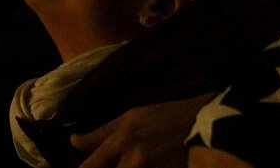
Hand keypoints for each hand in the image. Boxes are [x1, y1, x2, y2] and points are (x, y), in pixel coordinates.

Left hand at [71, 94, 213, 167]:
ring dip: (122, 165)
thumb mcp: (130, 117)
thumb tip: (74, 141)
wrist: (205, 123)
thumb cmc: (165, 115)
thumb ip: (100, 133)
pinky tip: (139, 163)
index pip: (90, 167)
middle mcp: (134, 160)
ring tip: (125, 160)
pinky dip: (138, 167)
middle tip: (103, 163)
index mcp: (121, 142)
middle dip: (100, 167)